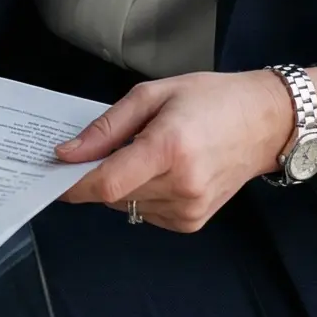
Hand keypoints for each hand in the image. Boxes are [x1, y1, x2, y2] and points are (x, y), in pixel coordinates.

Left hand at [57, 69, 294, 231]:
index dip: (74, 183)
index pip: (107, 183)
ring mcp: (190, 209)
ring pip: (126, 206)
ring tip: (147, 152)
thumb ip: (107, 127)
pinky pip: (146, 213)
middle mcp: (181, 185)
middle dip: (97, 175)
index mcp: (169, 148)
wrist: (263, 122)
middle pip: (112, 195)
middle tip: (107, 147)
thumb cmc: (210, 99)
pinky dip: (141, 194)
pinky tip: (162, 170)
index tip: (53, 173)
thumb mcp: (153, 95)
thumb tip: (67, 153)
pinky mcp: (193, 222)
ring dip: (122, 184)